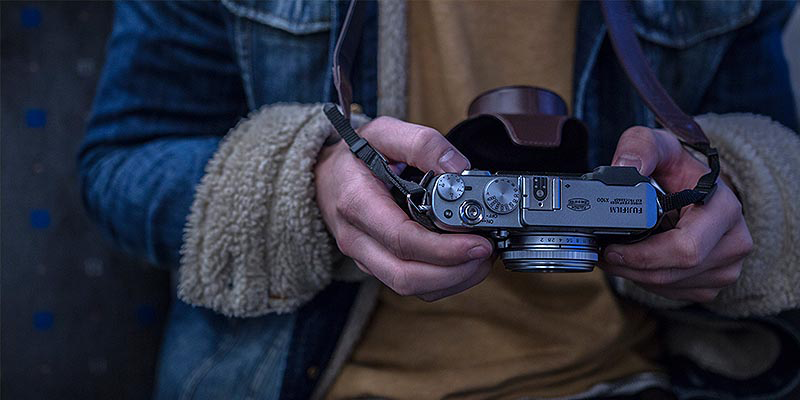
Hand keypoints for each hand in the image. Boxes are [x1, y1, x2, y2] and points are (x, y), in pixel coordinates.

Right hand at [314, 116, 493, 300]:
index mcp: (357, 203)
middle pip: (406, 276)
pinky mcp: (376, 267)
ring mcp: (365, 257)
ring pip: (410, 288)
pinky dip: (443, 281)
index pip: (402, 239)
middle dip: (454, 272)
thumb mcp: (383, 132)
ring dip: (452, 280)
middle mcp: (357, 238)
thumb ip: (421, 142)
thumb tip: (458, 168)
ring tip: (481, 258)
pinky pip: (411, 286)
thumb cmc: (354, 155)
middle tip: (486, 253)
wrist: (325, 177)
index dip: (444, 249)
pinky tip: (464, 263)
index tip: (478, 242)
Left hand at [599, 127, 752, 302]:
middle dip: (630, 267)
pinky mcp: (713, 283)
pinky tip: (633, 263)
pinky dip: (647, 281)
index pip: (685, 248)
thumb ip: (640, 146)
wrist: (695, 187)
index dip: (642, 255)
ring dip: (634, 276)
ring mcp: (727, 267)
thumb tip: (624, 167)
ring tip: (612, 256)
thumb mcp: (657, 145)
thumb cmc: (676, 168)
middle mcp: (734, 241)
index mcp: (724, 208)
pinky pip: (673, 293)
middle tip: (601, 254)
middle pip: (673, 272)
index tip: (610, 247)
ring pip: (670, 286)